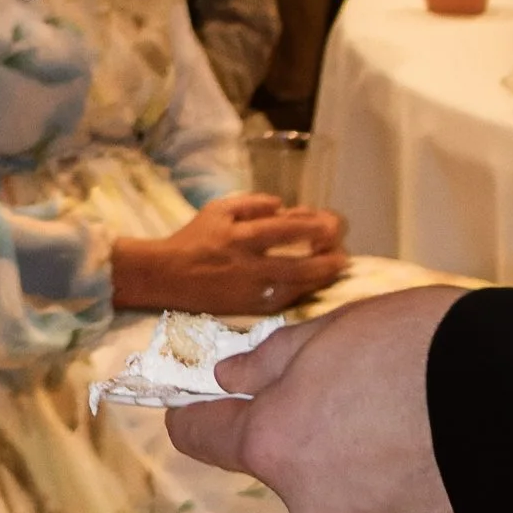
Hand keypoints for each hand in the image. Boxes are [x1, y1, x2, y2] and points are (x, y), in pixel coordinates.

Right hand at [112, 194, 347, 316]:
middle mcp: (248, 266)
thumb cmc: (194, 238)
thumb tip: (283, 205)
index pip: (283, 231)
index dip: (311, 228)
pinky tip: (315, 285)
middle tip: (343, 253)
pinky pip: (283, 302)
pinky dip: (302, 292)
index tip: (331, 225)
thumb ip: (252, 203)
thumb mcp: (219, 209)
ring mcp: (250, 292)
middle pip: (296, 266)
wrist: (168, 276)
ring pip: (294, 288)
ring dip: (319, 278)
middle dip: (324, 260)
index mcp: (239, 237)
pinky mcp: (249, 309)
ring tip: (337, 268)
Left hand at [165, 283, 466, 512]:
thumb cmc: (422, 351)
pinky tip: (440, 461)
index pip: (205, 437)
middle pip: (286, 470)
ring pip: (340, 498)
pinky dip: (401, 497)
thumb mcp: (337, 328)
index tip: (201, 404)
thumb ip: (273, 360)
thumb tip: (230, 380)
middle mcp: (306, 508)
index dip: (198, 416)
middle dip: (311, 438)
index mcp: (276, 442)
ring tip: (416, 427)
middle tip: (363, 394)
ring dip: (360, 470)